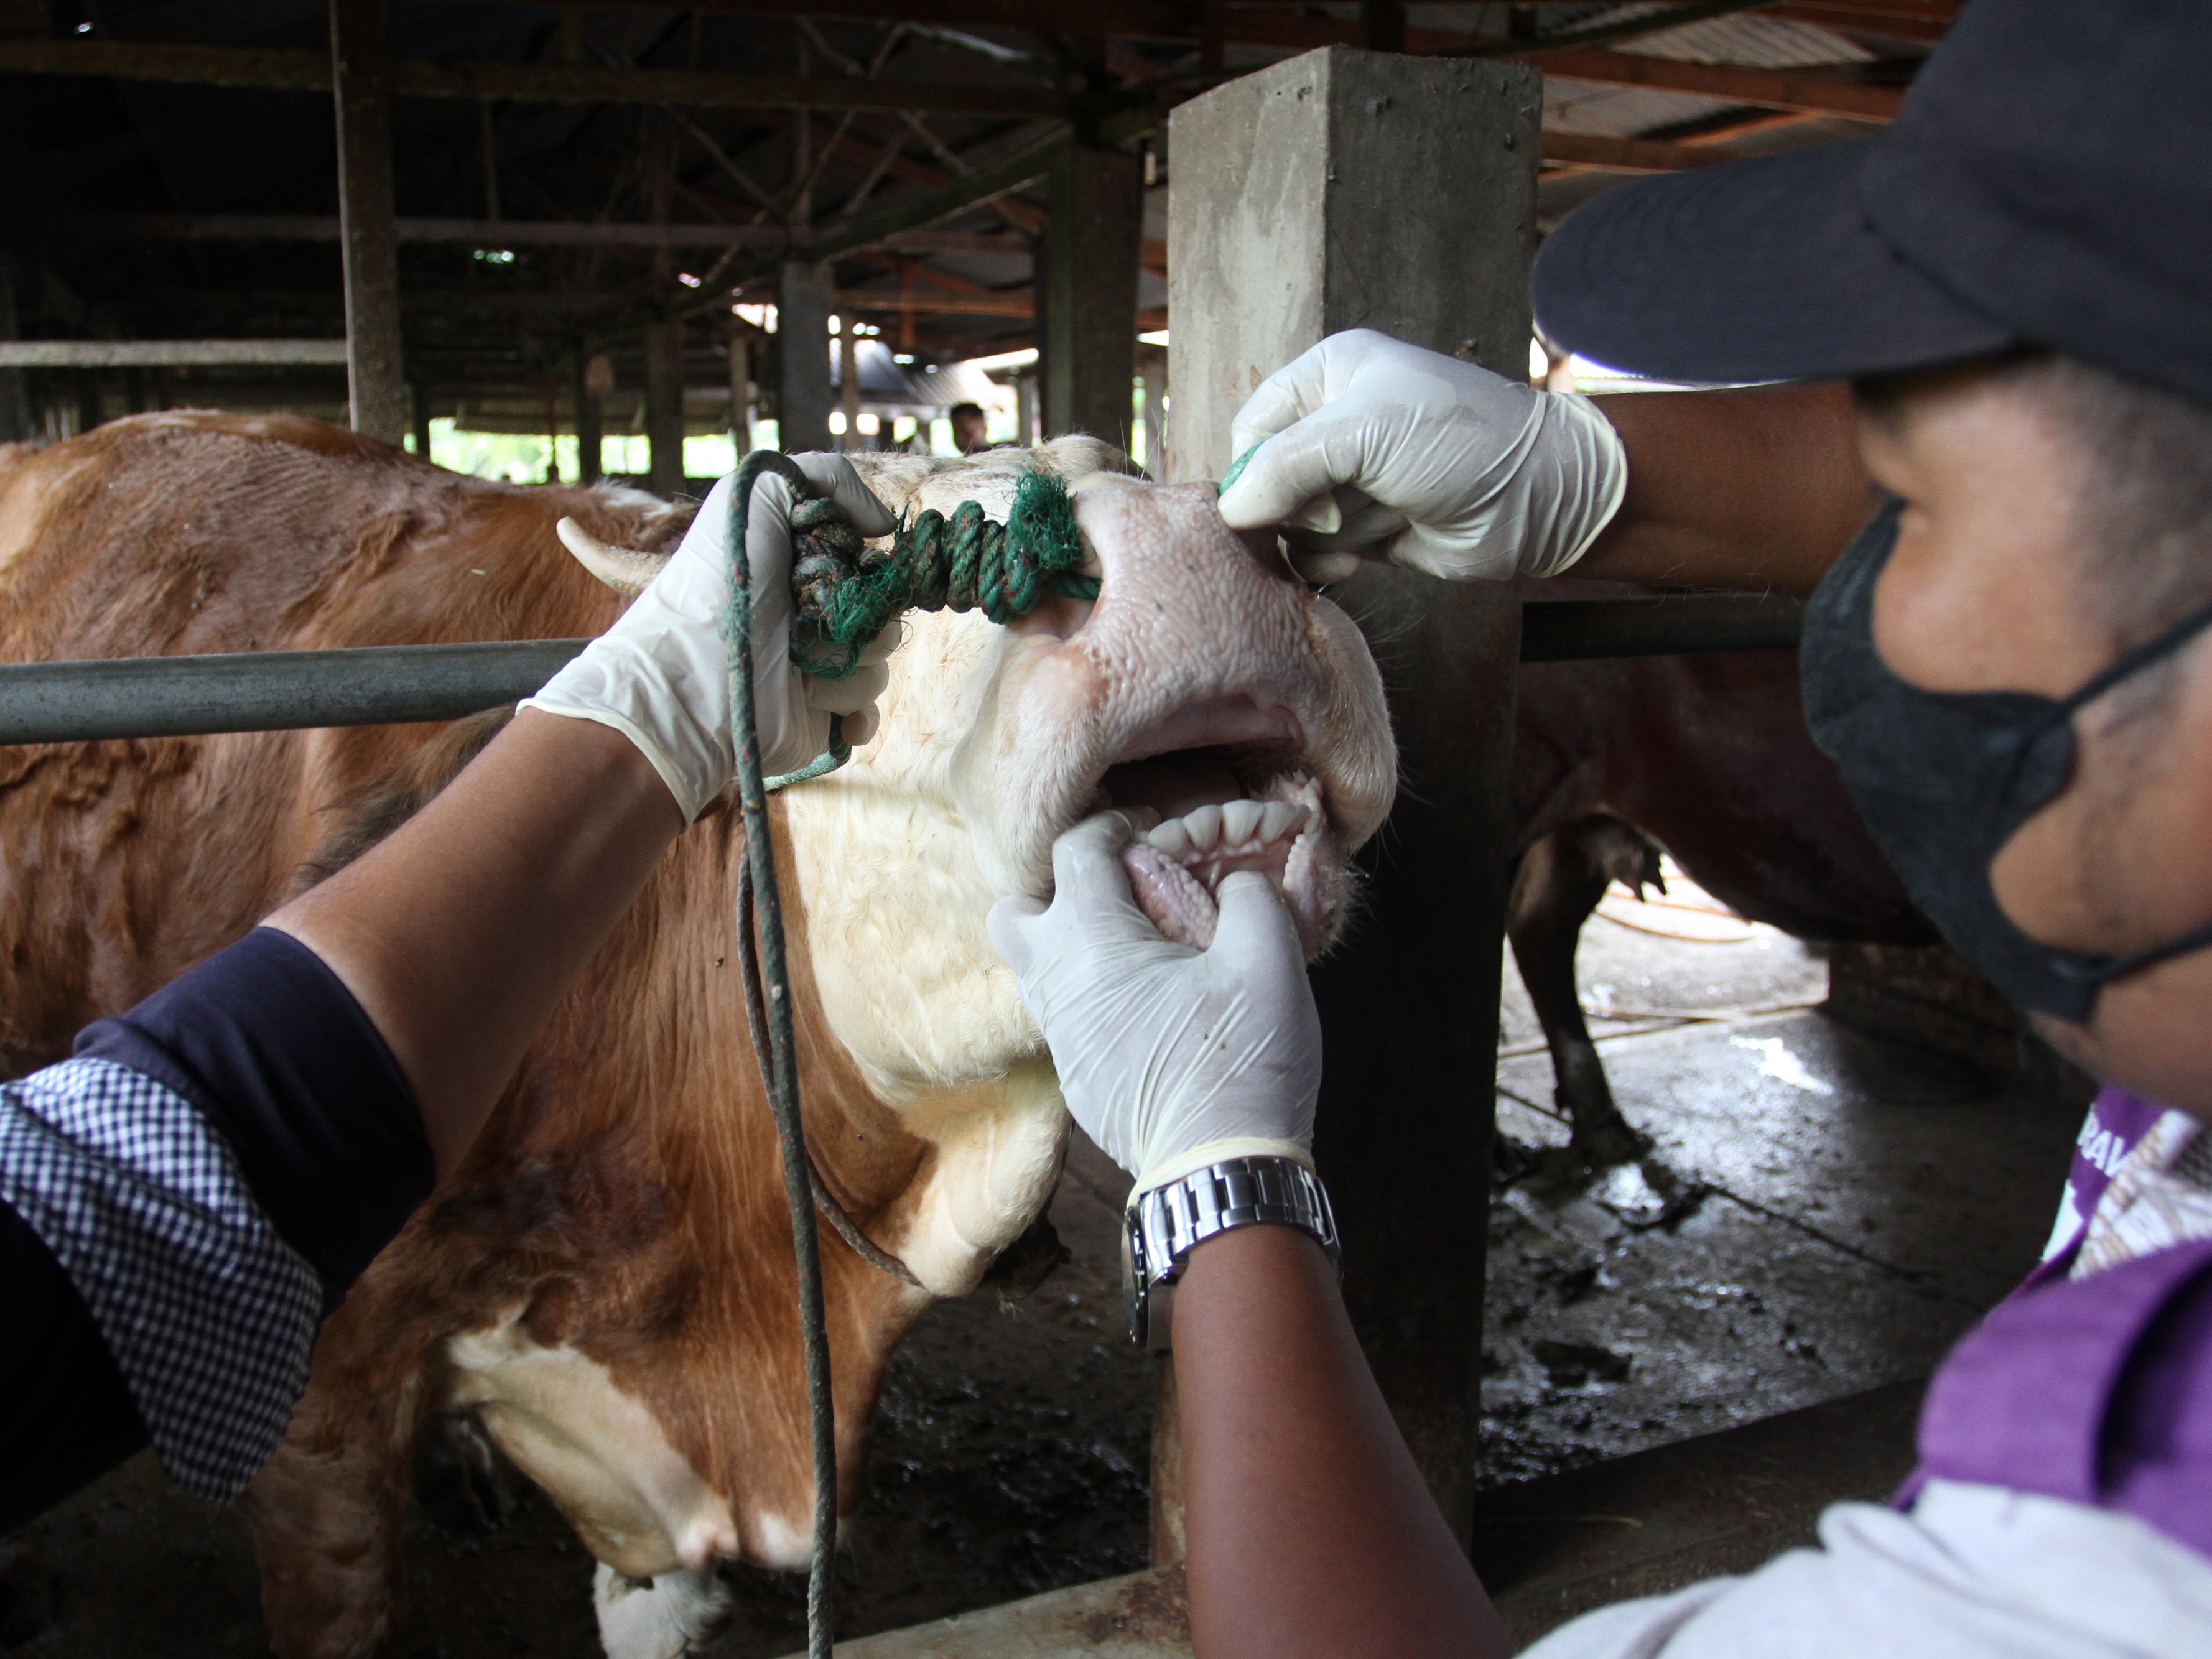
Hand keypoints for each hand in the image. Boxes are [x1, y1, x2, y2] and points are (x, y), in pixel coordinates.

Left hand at [524, 455, 897, 820]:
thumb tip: (883, 524)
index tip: (849, 566)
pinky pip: (867, 715)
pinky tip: (821, 708)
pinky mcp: (818, 717)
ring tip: (800, 668)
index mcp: (804, 569)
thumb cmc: (723, 579)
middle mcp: (813, 617)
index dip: (871, 565)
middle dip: (865, 618)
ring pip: (880, 666)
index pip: (873, 564)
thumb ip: (827, 475)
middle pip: (885, 614)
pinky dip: (854, 716)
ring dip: (847, 666)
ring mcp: (818, 669)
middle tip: (816, 621)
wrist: (695, 675)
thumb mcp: (758, 491)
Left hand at [987, 812, 1321, 1192]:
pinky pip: (1063, 1013)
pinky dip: (1090, 991)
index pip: (1076, 851)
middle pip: (1016, 910)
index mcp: (1094, 943)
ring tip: (1135, 942)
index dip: (1113, 825)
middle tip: (1120, 889)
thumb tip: (1238, 878)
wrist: (1221, 1169)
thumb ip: (1253, 897)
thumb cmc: (1245, 1062)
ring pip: (1033, 967)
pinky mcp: (1076, 1077)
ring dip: (1071, 941)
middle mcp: (1058, 985)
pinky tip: (1145, 1000)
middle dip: (1059, 887)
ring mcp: (1061, 1037)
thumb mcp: (1271, 962)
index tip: (1149, 829)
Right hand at [1215, 329, 1626, 584]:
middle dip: (1295, 505)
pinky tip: (1362, 561)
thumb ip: (1285, 465)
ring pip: (1293, 521)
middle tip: (1333, 509)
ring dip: (1325, 534)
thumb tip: (1229, 510)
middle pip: (1268, 480)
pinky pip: (1319, 552)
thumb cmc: (1457, 440)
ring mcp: (1352, 480)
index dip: (1253, 467)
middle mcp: (1336, 424)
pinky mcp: (1368, 528)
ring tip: (1372, 524)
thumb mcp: (1363, 432)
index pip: (1253, 424)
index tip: (1272, 497)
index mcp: (1330, 376)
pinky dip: (1332, 561)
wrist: (1536, 496)